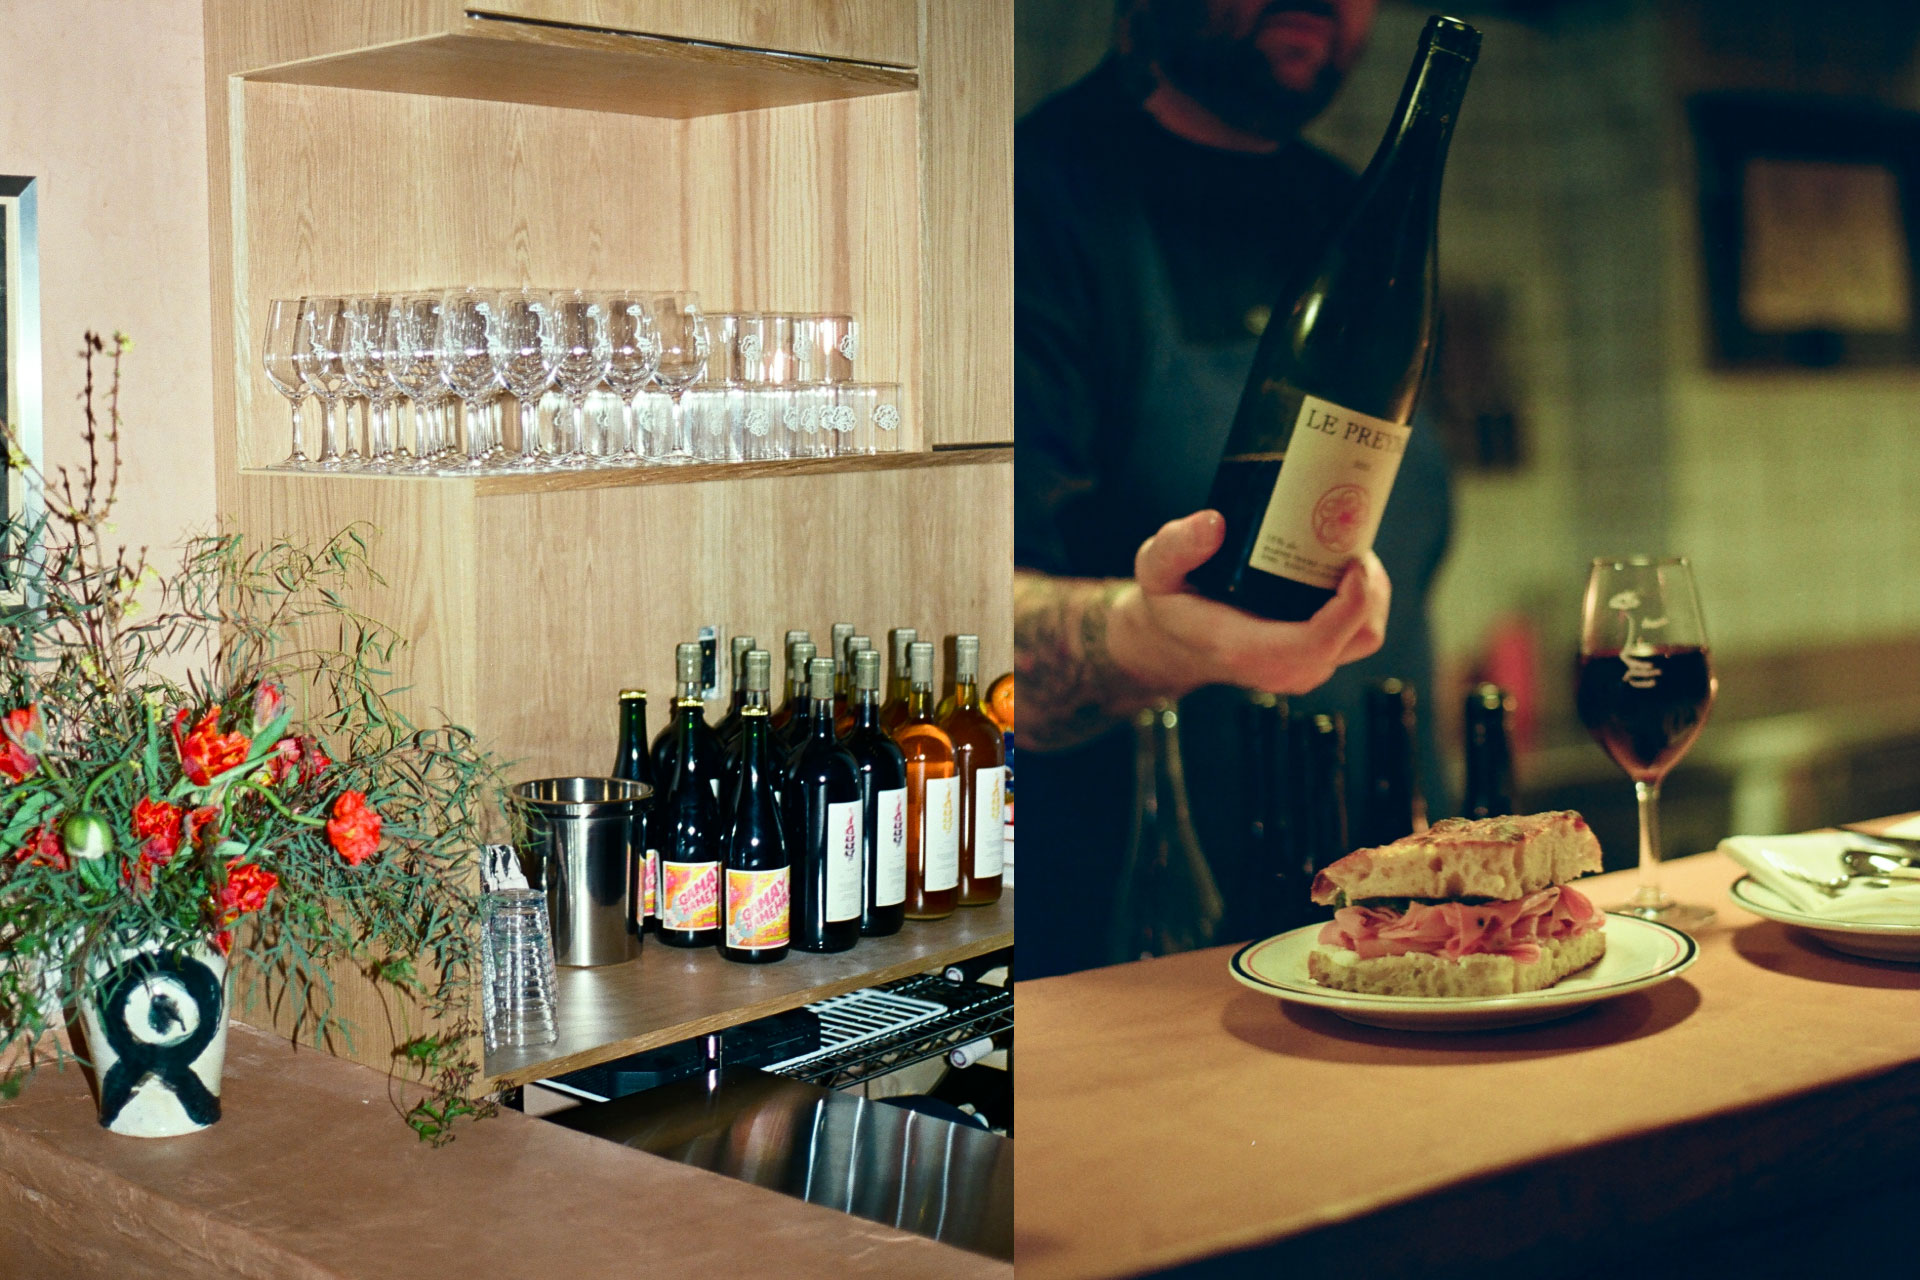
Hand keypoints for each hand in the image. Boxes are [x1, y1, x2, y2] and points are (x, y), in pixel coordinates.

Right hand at [1109, 510, 1389, 696]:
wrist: (1172, 643)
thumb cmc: (1170, 604)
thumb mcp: (1156, 569)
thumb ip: (1177, 545)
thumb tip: (1214, 523)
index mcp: (1246, 650)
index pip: (1318, 641)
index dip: (1351, 604)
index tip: (1355, 561)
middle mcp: (1282, 668)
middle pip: (1359, 636)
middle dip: (1370, 585)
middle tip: (1353, 537)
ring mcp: (1303, 668)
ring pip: (1366, 635)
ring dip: (1371, 591)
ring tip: (1350, 549)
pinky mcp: (1315, 660)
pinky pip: (1358, 633)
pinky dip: (1363, 600)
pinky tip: (1343, 568)